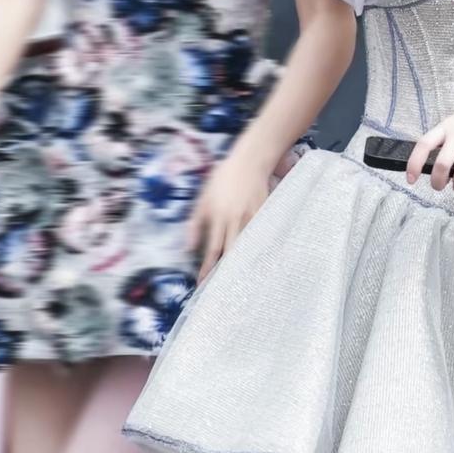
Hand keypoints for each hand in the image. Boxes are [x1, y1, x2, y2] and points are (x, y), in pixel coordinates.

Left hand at [187, 143, 284, 281]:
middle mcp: (234, 219)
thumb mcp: (202, 198)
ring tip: (241, 283)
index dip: (207, 268)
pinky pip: (261, 237)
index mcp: (217, 216)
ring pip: (247, 247)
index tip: (203, 284)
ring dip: (244, 265)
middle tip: (222, 291)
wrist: (250, 162)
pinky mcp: (265, 215)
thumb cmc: (222, 178)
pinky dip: (259, 251)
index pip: (212, 249)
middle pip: (231, 252)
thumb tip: (188, 247)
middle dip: (226, 272)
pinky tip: (259, 263)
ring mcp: (252, 218)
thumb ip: (195, 223)